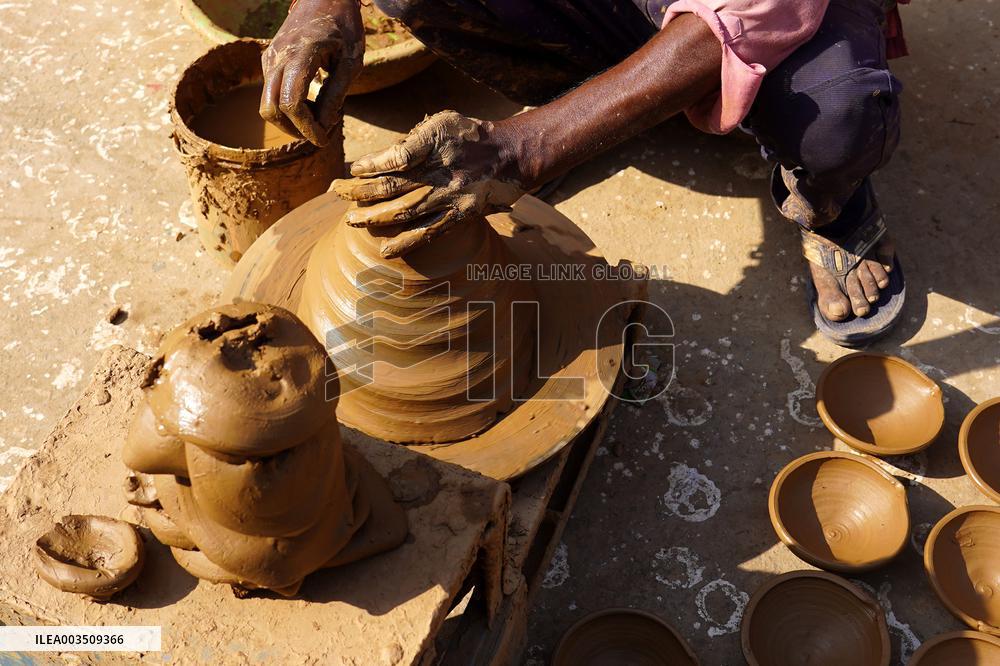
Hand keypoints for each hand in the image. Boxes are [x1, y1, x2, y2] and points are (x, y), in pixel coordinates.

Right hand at [260, 0, 362, 145]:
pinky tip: (312, 103)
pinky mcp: (268, 60)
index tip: (324, 139)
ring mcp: (269, 58)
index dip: (307, 128)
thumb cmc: (343, 26)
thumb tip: (324, 124)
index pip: (291, 104)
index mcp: (299, 54)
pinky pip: (271, 92)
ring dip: (291, 120)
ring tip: (321, 116)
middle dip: (295, 129)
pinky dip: (288, 106)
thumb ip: (336, 93)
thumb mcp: (351, 61)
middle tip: (322, 132)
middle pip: (271, 110)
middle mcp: (277, 57)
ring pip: (268, 104)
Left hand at [331, 110, 524, 257]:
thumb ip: (414, 138)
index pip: (396, 156)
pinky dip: (405, 241)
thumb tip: (383, 159)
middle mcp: (442, 170)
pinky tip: (385, 249)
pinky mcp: (460, 214)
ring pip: (405, 210)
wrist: (512, 154)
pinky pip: (429, 231)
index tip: (353, 171)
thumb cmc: (472, 135)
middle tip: (335, 193)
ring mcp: (451, 195)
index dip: (371, 165)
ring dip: (374, 217)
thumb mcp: (444, 121)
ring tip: (351, 221)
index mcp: (435, 142)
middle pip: (393, 184)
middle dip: (360, 191)